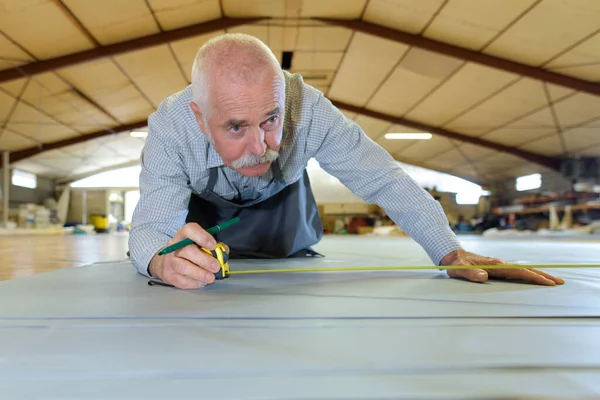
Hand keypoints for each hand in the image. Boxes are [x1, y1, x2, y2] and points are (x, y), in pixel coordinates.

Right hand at [149, 223, 221, 288]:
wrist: (164, 262)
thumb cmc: (187, 252)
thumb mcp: (198, 243)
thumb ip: (212, 246)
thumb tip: (224, 251)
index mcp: (182, 235)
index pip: (189, 230)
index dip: (202, 237)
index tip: (213, 245)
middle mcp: (173, 247)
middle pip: (188, 251)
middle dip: (205, 260)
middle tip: (216, 267)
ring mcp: (169, 262)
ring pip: (184, 267)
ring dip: (200, 274)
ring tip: (211, 277)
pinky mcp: (169, 276)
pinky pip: (182, 281)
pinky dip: (195, 283)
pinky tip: (202, 282)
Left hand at [441, 249, 564, 285]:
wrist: (451, 254)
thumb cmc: (455, 263)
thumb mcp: (459, 269)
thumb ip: (470, 273)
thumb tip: (484, 276)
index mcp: (495, 265)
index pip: (519, 272)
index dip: (534, 277)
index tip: (548, 283)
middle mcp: (500, 263)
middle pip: (525, 270)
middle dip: (543, 276)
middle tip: (560, 282)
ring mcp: (499, 264)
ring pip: (522, 270)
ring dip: (537, 275)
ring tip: (552, 281)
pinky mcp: (497, 267)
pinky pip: (516, 271)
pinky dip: (528, 274)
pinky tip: (533, 278)